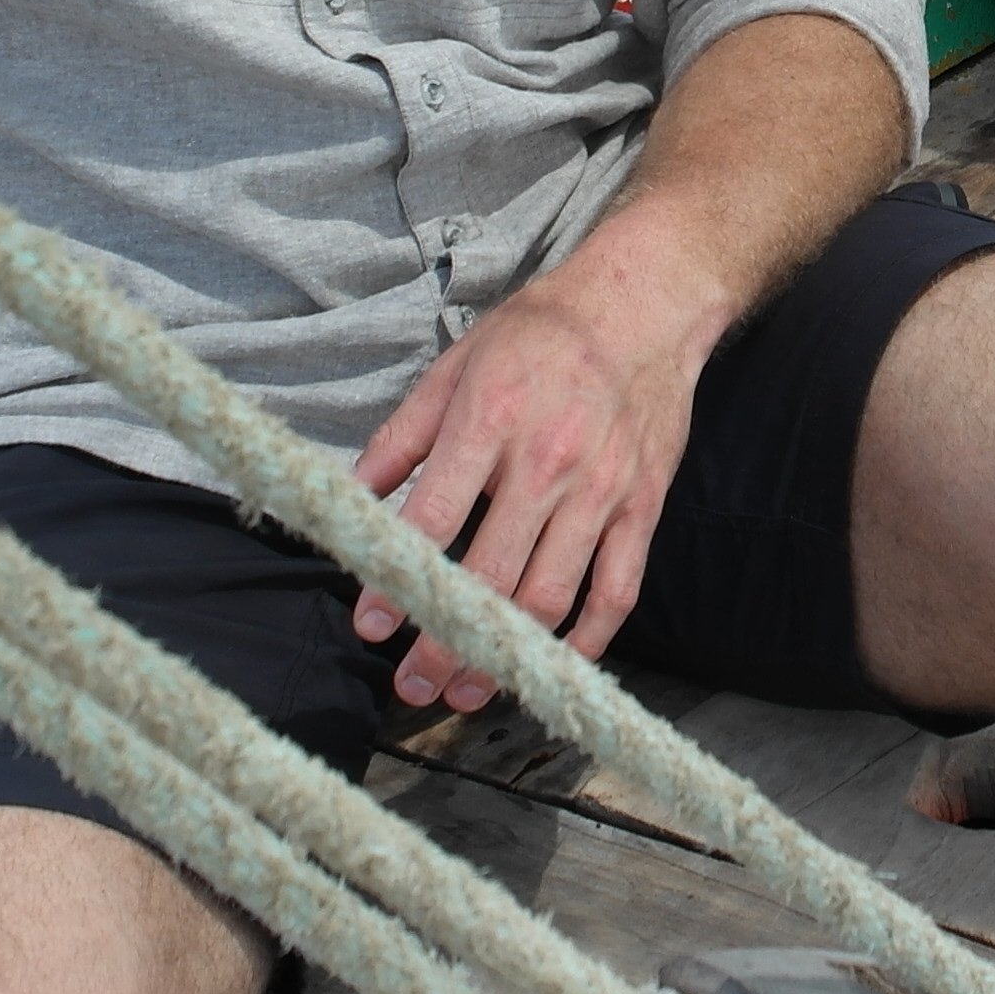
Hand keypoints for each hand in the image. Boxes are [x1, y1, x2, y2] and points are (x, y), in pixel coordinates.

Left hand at [345, 272, 713, 711]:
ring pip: (551, 596)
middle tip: (411, 686)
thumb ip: (400, 437)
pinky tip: (553, 668)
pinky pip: (617, 590)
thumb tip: (349, 498)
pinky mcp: (643, 506)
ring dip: (508, 656)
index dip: (399, 581)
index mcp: (490, 421)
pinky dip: (587, 641)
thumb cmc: (541, 332)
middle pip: (490, 576)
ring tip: (468, 691)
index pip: (434, 519)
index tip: (371, 624)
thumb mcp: (455, 366)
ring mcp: (601, 489)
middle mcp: (547, 461)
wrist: (645, 301)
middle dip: (446, 641)